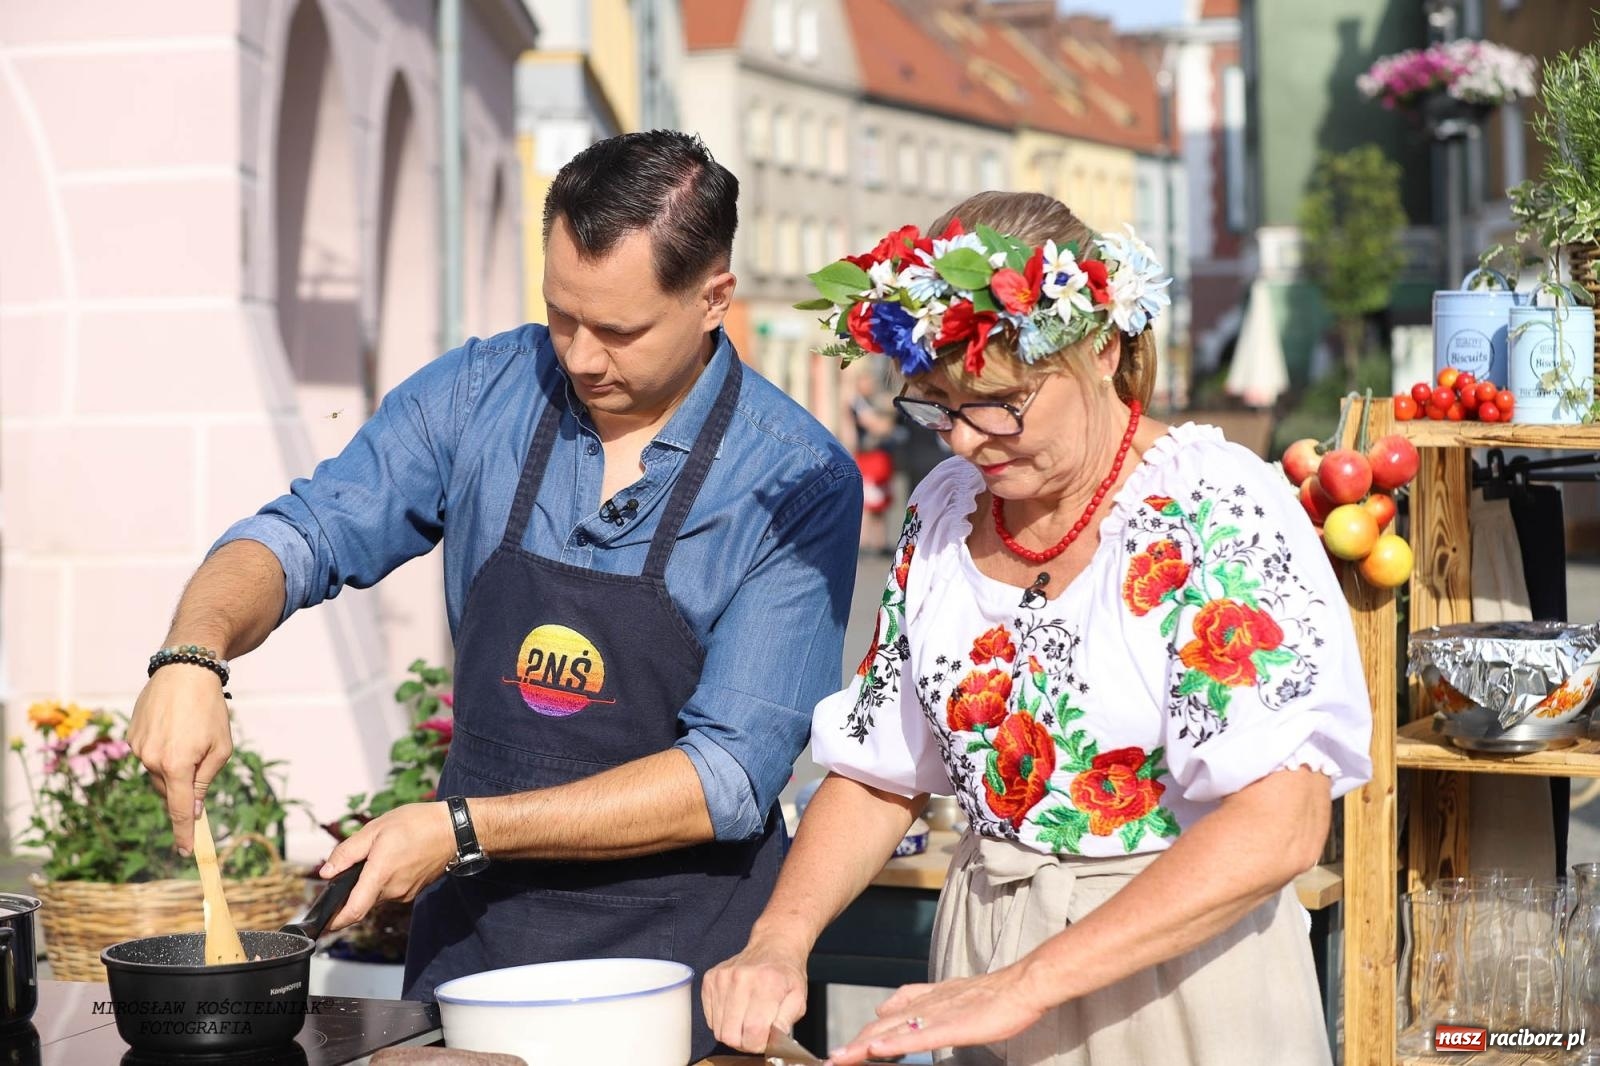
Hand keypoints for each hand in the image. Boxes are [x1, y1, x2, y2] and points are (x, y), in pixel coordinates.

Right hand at [128, 663, 233, 854]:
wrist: (184, 671)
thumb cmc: (209, 710)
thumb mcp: (220, 747)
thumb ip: (205, 781)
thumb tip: (194, 809)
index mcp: (177, 765)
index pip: (179, 809)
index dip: (184, 832)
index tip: (186, 852)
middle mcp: (151, 761)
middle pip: (170, 790)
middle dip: (185, 784)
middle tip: (201, 755)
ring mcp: (137, 749)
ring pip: (159, 772)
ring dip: (174, 765)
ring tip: (188, 734)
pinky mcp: (131, 737)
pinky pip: (149, 755)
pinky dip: (163, 749)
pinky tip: (174, 727)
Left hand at [319, 801, 456, 930]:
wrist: (455, 830)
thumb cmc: (418, 825)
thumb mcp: (376, 829)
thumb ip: (347, 852)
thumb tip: (327, 872)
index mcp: (380, 875)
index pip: (353, 911)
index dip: (335, 922)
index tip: (323, 925)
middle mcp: (393, 890)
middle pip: (363, 898)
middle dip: (355, 885)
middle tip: (361, 859)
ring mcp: (405, 892)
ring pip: (378, 893)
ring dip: (372, 880)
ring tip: (383, 852)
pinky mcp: (413, 890)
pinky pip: (392, 889)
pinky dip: (386, 878)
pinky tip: (396, 857)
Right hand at [702, 937, 809, 1051]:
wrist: (773, 945)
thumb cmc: (786, 974)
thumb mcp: (798, 999)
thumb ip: (786, 1022)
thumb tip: (772, 1041)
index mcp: (767, 984)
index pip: (753, 1032)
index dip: (759, 1044)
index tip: (764, 1039)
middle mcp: (741, 979)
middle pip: (731, 1034)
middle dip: (743, 1041)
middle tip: (754, 1033)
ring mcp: (722, 978)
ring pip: (717, 1029)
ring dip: (732, 1031)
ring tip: (746, 1019)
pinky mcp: (710, 979)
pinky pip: (710, 1017)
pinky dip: (722, 1020)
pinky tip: (736, 1009)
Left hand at [826, 968, 1050, 1064]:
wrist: (1018, 987)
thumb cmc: (988, 996)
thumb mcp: (944, 994)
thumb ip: (913, 999)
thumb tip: (882, 1010)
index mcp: (920, 1001)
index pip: (880, 1024)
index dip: (858, 1039)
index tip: (838, 1054)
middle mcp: (921, 1007)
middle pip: (877, 1030)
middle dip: (851, 1047)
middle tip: (828, 1061)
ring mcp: (934, 1016)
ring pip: (890, 1034)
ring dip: (860, 1049)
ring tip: (838, 1060)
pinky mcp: (950, 1026)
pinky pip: (916, 1037)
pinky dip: (893, 1045)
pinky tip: (875, 1051)